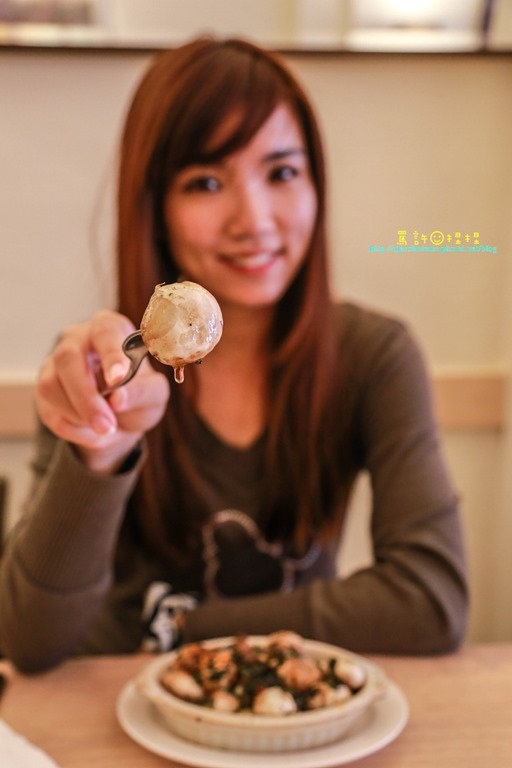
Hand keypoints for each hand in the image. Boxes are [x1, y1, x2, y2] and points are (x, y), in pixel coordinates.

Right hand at [36, 309, 169, 472]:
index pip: (105, 332)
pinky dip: (73, 428)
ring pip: (51, 385)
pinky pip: (48, 410)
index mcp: (110, 329)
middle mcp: (77, 339)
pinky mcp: (43, 390)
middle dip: (86, 397)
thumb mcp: (155, 394)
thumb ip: (142, 392)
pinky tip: (92, 429)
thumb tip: (118, 398)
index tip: (119, 379)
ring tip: (106, 428)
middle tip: (107, 425)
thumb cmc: (139, 394)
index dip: (111, 355)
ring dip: (79, 415)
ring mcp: (54, 363)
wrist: (120, 419)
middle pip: (68, 358)